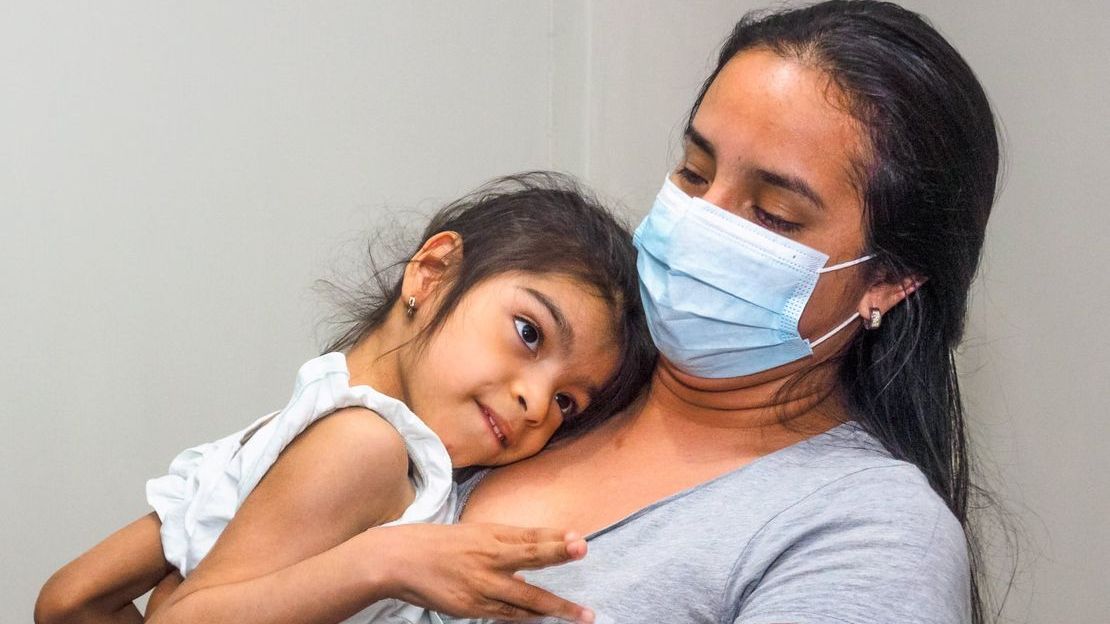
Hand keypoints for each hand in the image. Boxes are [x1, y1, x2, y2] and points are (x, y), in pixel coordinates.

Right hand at [365, 523, 593, 622]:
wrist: (399, 560)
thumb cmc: (439, 543)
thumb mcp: (475, 533)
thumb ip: (506, 542)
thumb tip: (539, 550)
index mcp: (489, 535)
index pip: (528, 535)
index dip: (554, 537)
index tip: (578, 537)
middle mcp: (487, 557)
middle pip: (529, 555)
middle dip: (557, 554)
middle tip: (583, 549)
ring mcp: (480, 584)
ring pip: (525, 597)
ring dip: (555, 606)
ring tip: (581, 614)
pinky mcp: (470, 606)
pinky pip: (505, 614)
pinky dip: (525, 617)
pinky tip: (543, 619)